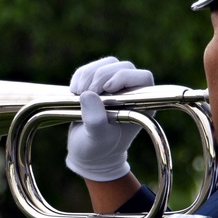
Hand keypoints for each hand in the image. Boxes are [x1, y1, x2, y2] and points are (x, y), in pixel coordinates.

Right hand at [66, 57, 153, 180]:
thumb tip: (88, 94)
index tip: (107, 88)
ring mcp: (115, 85)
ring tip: (77, 93)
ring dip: (88, 75)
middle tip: (85, 93)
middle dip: (101, 76)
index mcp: (141, 105)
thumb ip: (96, 120)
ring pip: (106, 64)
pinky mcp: (98, 83)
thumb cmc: (98, 149)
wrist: (87, 153)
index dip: (126, 77)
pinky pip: (90, 69)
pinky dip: (80, 75)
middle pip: (122, 66)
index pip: (143, 78)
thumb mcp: (97, 138)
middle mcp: (131, 92)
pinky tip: (74, 91)